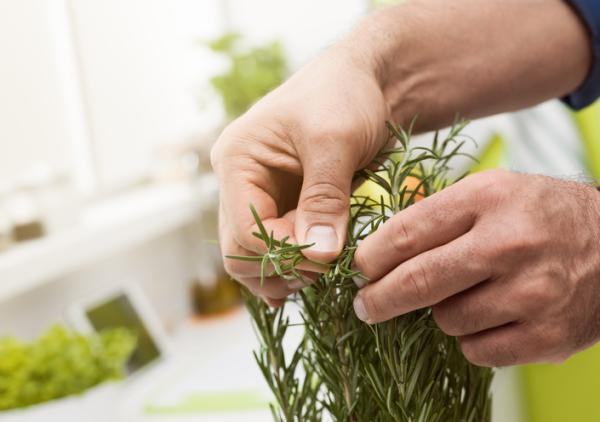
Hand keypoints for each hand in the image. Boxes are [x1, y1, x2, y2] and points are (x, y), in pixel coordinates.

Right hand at [211, 49, 389, 305]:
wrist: (364, 82)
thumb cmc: (344, 95)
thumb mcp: (335, 140)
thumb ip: (324, 198)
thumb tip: (319, 256)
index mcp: (236, 161)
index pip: (244, 231)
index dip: (284, 253)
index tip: (329, 258)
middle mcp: (238, 184)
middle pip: (239, 251)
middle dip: (281, 268)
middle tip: (326, 270)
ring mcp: (259, 197)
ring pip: (255, 257)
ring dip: (288, 272)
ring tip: (326, 272)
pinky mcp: (283, 206)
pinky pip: (277, 248)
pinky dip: (294, 267)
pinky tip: (315, 278)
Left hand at [352, 170, 599, 366]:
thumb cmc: (540, 216)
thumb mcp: (490, 192)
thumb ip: (436, 216)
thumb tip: (377, 253)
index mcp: (488, 198)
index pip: (407, 233)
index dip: (371, 258)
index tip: (359, 271)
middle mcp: (511, 243)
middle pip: (418, 282)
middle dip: (379, 299)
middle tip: (366, 305)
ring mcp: (533, 293)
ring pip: (447, 320)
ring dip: (442, 313)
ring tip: (467, 294)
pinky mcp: (549, 335)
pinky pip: (477, 350)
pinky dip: (472, 338)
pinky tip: (490, 316)